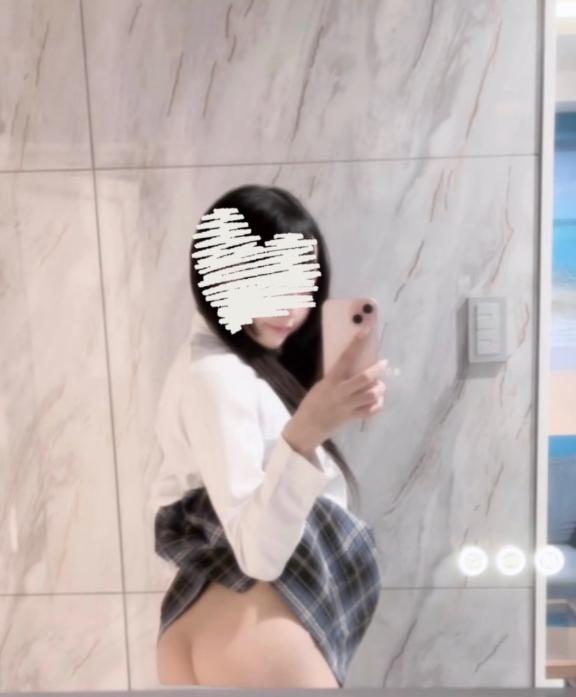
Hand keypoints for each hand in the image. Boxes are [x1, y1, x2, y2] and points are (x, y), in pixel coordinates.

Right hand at [283, 327, 386, 451]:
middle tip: (383, 364)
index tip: (366, 330)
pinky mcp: (352, 418)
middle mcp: (341, 392)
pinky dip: (378, 404)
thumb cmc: (312, 403)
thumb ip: (335, 376)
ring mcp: (348, 406)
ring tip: (380, 385)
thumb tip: (350, 363)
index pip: (346, 357)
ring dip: (380, 388)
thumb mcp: (320, 385)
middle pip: (365, 379)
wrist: (307, 427)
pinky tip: (377, 400)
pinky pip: (371, 410)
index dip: (356, 343)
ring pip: (372, 395)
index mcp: (331, 381)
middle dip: (378, 370)